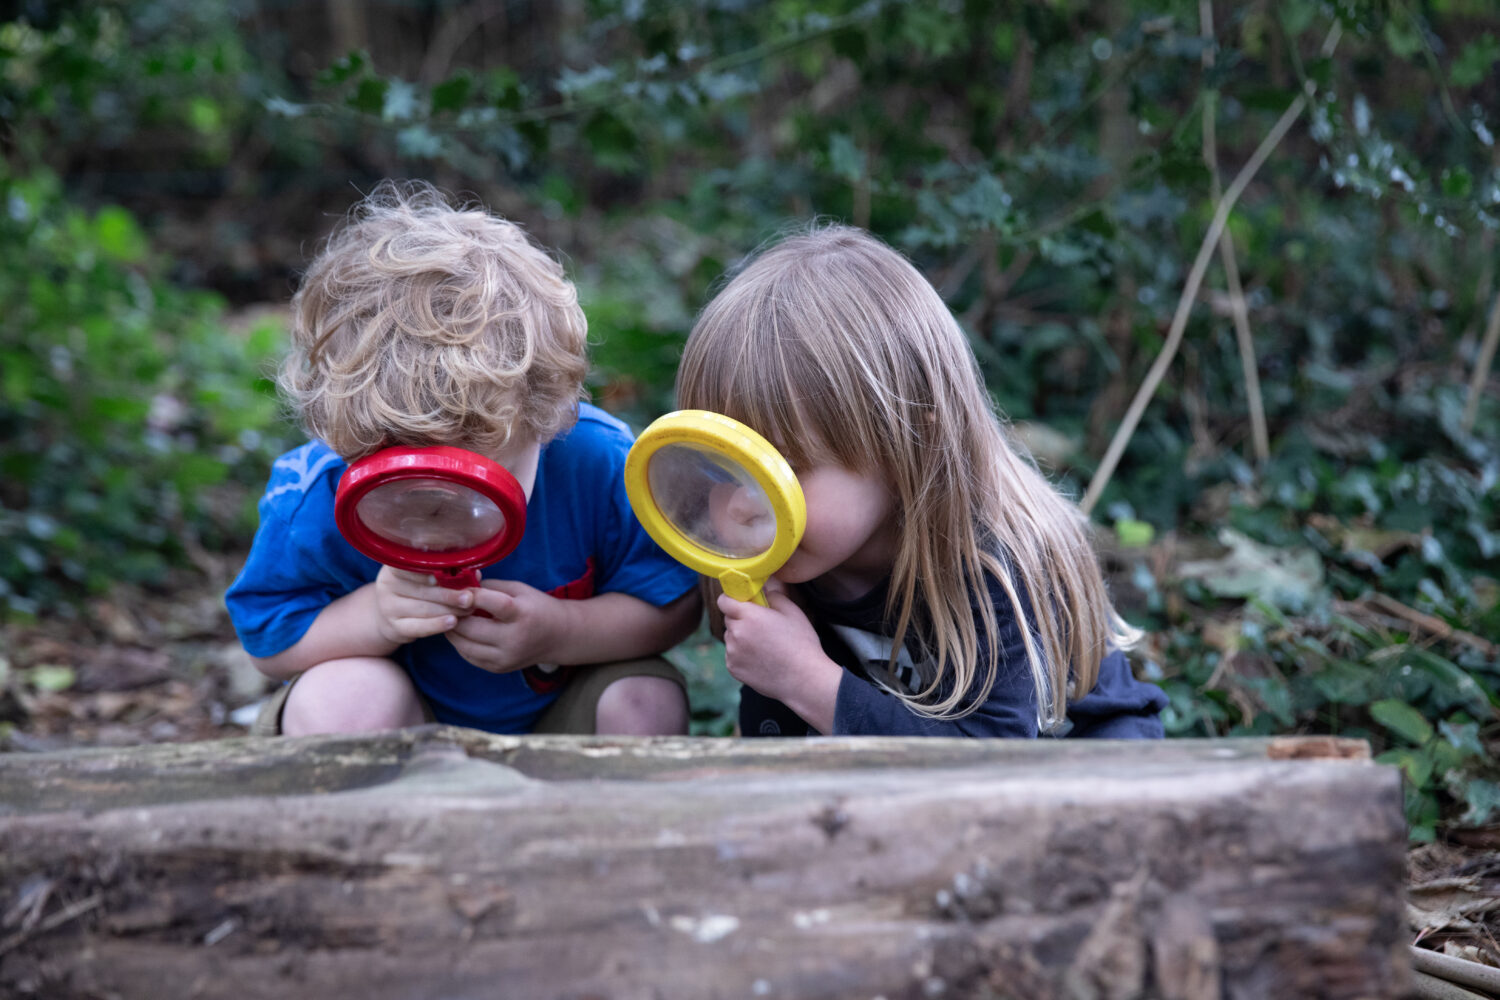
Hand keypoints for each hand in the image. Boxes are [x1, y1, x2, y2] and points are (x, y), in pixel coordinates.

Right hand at [372, 565, 474, 645]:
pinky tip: (453, 622)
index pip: (413, 566)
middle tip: (470, 598)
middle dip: (450, 594)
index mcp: (395, 567)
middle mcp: (387, 585)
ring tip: (468, 610)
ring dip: (449, 610)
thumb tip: (474, 573)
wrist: (391, 617)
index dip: (433, 571)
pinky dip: (437, 625)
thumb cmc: (416, 590)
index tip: (451, 573)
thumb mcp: (424, 577)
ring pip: (423, 608)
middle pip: (422, 590)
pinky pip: (418, 627)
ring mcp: (388, 607)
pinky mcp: (393, 627)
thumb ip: (446, 573)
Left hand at [446, 579, 564, 673]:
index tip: (457, 589)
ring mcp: (506, 657)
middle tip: (446, 605)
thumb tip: (460, 585)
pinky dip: (461, 643)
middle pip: (471, 628)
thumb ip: (489, 586)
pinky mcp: (499, 668)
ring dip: (453, 631)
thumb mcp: (519, 589)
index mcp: (522, 614)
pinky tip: (462, 632)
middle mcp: (514, 639)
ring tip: (451, 618)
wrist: (559, 637)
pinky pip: (469, 657)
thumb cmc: (537, 607)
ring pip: (464, 646)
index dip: (470, 595)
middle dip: (454, 615)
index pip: (491, 604)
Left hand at [717, 579, 837, 707]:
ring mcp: (732, 653)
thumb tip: (762, 591)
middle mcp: (736, 634)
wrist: (804, 679)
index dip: (733, 599)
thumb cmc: (801, 644)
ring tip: (765, 646)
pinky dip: (742, 654)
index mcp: (749, 616)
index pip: (724, 600)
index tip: (743, 602)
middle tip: (762, 626)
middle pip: (729, 619)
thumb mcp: (792, 611)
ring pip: (731, 637)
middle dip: (741, 619)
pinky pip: (732, 654)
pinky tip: (762, 659)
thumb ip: (773, 596)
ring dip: (741, 637)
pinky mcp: (733, 668)